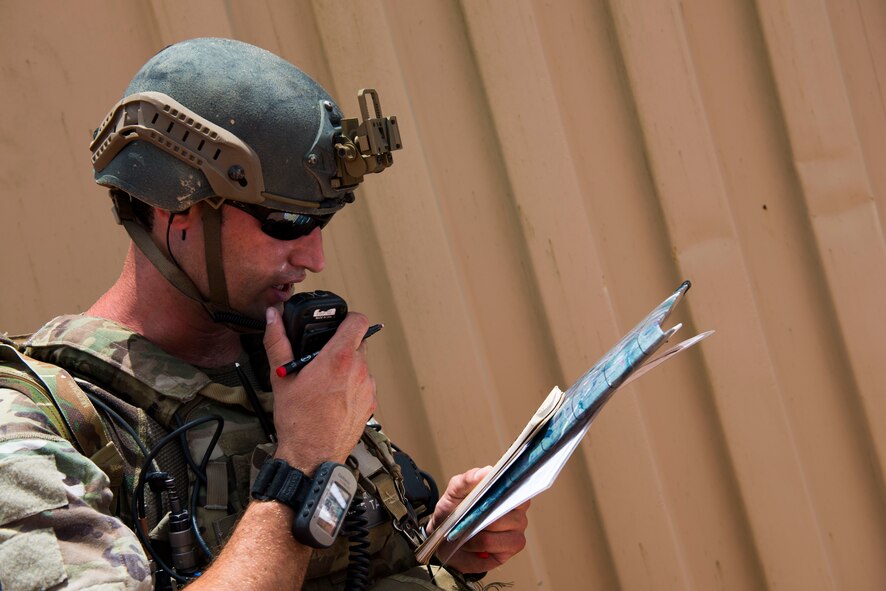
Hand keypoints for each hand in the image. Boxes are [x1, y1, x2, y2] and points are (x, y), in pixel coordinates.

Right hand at [263, 307, 376, 471]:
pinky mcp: (371, 403)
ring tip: (326, 381)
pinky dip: (353, 386)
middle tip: (322, 357)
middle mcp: (359, 370)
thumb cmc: (298, 420)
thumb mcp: (281, 377)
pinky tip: (335, 397)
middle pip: (359, 343)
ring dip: (348, 367)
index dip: (349, 318)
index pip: (359, 321)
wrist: (312, 456)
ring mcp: (368, 388)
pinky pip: (365, 384)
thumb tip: (273, 318)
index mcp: (338, 358)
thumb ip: (278, 342)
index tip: (339, 322)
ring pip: (362, 365)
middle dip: (342, 345)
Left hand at [426, 466, 529, 573]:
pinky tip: (470, 544)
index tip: (488, 488)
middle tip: (466, 514)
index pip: (516, 483)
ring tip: (464, 531)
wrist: (445, 541)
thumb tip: (486, 472)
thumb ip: (467, 479)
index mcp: (509, 489)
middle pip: (505, 507)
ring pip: (497, 527)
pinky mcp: (512, 548)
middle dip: (481, 511)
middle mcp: (518, 509)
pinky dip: (476, 544)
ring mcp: (518, 529)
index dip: (503, 485)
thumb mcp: (454, 492)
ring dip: (475, 530)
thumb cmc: (454, 512)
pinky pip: (493, 545)